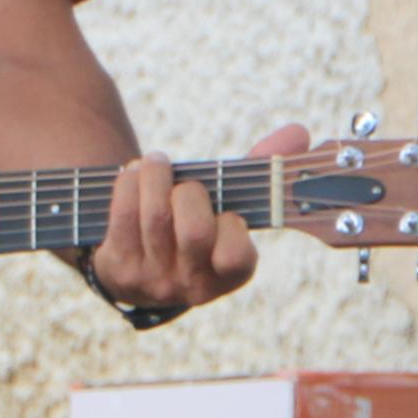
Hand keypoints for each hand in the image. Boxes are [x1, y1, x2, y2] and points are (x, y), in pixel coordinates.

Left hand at [91, 127, 307, 314]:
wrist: (137, 265)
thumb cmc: (197, 224)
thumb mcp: (230, 205)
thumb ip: (265, 170)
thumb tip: (299, 132)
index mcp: (229, 275)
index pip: (237, 254)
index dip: (232, 224)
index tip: (227, 211)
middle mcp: (192, 286)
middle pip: (194, 231)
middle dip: (190, 192)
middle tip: (186, 183)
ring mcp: (153, 280)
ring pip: (155, 217)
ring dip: (155, 176)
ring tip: (157, 162)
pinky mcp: (118, 268)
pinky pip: (124, 215)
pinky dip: (130, 183)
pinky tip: (135, 173)